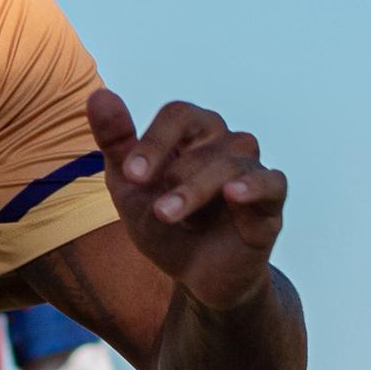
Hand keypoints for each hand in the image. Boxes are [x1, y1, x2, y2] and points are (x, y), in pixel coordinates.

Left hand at [86, 86, 285, 314]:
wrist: (194, 274)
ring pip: (231, 161)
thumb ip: (116, 142)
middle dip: (173, 170)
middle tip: (154, 207)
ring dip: (196, 188)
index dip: (154, 140)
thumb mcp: (130, 187)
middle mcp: (226, 144)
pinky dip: (253, 185)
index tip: (131, 174)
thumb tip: (98, 94)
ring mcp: (250, 170)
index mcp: (193, 134)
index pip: (179, 114)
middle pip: (207, 132)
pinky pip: (272, 182)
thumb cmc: (165, 223)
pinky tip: (232, 194)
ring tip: (169, 214)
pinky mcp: (271, 203)